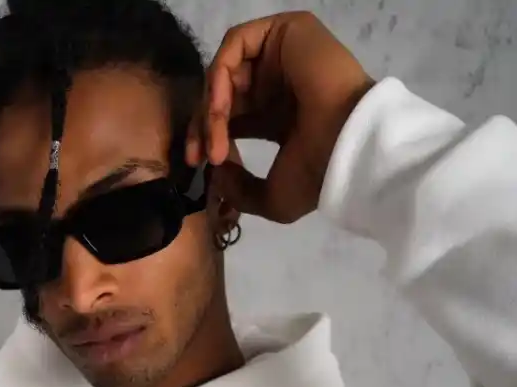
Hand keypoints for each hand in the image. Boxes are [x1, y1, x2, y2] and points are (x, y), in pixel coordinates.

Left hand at [187, 11, 376, 223]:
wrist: (348, 148)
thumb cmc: (318, 174)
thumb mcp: (272, 197)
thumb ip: (239, 189)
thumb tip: (215, 173)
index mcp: (278, 116)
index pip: (231, 117)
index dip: (208, 137)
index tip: (197, 164)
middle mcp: (278, 83)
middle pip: (223, 94)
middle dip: (201, 125)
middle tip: (196, 156)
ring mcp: (281, 55)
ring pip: (226, 71)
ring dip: (210, 108)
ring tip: (214, 143)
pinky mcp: (285, 31)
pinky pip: (235, 46)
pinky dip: (219, 78)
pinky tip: (220, 110)